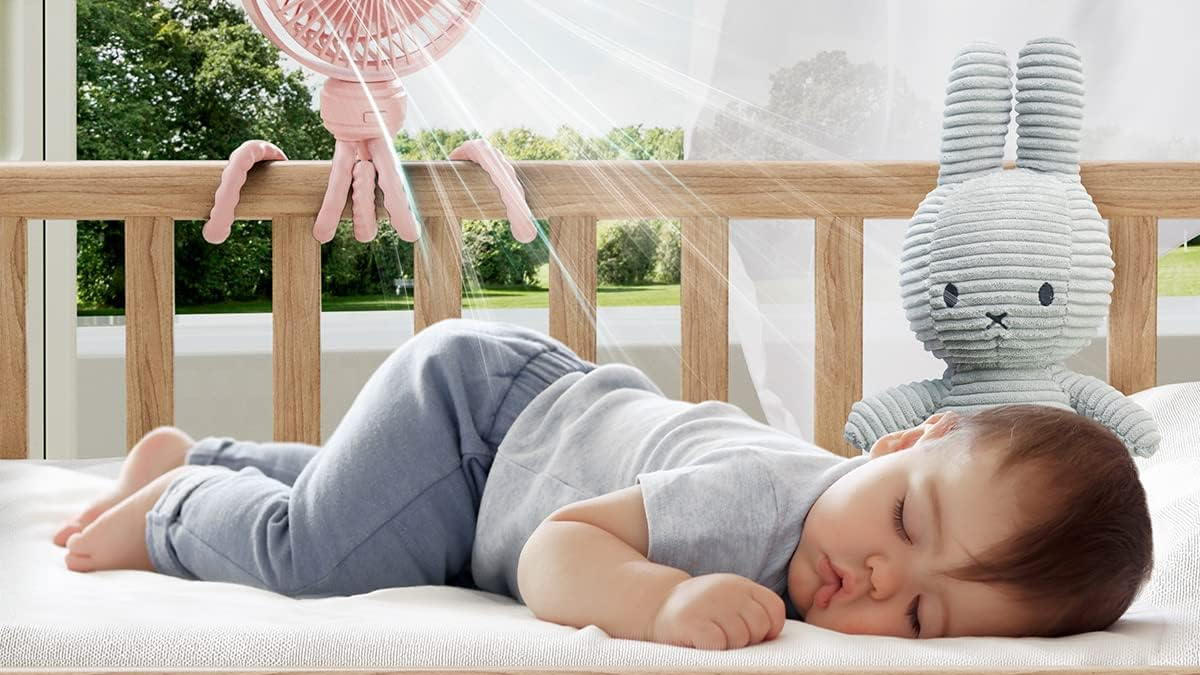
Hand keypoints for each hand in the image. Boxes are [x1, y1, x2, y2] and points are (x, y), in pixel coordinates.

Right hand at [648, 573, 785, 649]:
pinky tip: (699, 641)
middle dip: (746, 639)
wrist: (655, 604)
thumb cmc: (700, 611)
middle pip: (758, 627)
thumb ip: (752, 611)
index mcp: (739, 584)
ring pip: (739, 639)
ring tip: (709, 636)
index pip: (774, 609)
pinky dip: (711, 649)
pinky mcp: (691, 621)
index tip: (750, 633)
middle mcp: (726, 589)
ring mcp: (707, 604)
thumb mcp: (729, 601)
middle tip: (724, 636)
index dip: (768, 628)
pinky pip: (717, 644)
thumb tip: (771, 637)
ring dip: (727, 646)